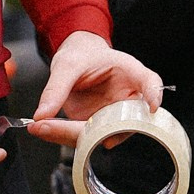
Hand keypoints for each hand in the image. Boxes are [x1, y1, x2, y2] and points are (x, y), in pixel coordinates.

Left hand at [26, 31, 163, 146]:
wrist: (76, 60)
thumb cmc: (81, 55)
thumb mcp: (68, 64)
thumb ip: (57, 88)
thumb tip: (41, 115)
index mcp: (131, 73)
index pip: (150, 82)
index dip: (154, 95)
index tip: (153, 106)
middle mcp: (127, 99)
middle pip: (122, 122)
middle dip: (89, 132)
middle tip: (53, 126)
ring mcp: (113, 116)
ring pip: (100, 136)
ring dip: (69, 136)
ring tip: (40, 127)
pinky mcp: (97, 126)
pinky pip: (84, 137)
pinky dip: (62, 135)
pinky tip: (42, 128)